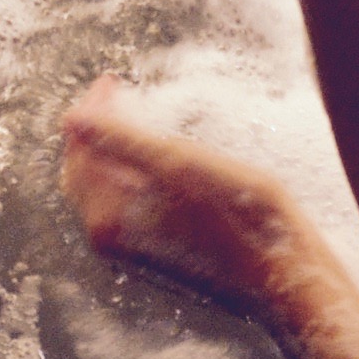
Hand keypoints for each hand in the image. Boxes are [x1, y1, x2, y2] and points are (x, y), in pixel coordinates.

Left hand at [57, 74, 301, 311]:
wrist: (286, 276)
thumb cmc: (240, 220)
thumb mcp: (180, 164)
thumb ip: (121, 140)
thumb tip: (72, 119)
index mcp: (107, 217)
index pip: (79, 152)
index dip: (92, 112)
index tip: (111, 81)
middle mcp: (111, 238)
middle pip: (86, 172)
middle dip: (98, 131)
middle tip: (117, 96)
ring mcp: (134, 249)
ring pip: (108, 189)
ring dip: (115, 152)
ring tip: (136, 121)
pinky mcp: (160, 254)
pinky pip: (131, 206)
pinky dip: (134, 175)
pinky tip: (158, 161)